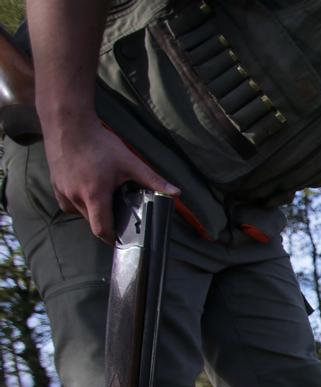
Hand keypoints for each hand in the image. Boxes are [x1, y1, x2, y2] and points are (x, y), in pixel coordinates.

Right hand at [41, 113, 177, 243]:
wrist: (68, 123)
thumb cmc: (99, 143)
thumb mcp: (130, 162)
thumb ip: (153, 180)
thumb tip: (176, 193)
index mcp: (94, 195)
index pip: (101, 230)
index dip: (113, 238)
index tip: (123, 239)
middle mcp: (74, 197)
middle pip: (93, 222)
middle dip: (107, 222)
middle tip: (120, 213)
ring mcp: (61, 191)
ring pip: (79, 213)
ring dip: (93, 211)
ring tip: (106, 197)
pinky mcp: (54, 185)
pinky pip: (68, 203)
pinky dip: (80, 202)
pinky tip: (89, 190)